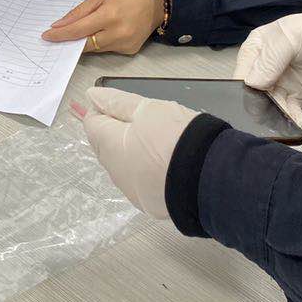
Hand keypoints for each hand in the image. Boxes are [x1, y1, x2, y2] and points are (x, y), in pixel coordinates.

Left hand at [42, 0, 161, 54]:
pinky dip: (100, 42)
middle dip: (70, 41)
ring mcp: (125, 44)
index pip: (79, 30)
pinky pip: (107, 49)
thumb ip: (79, 11)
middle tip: (57, 37)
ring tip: (82, 31)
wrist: (156, 1)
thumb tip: (60, 25)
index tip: (47, 36)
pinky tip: (103, 32)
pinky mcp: (130, 50)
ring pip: (95, 48)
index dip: (61, 35)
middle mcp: (118, 33)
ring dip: (85, 41)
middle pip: (85, 44)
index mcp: (110, 15)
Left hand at [76, 86, 197, 219]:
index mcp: (109, 146)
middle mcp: (115, 172)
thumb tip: (92, 97)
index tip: (121, 103)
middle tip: (145, 118)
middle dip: (119, 129)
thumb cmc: (176, 138)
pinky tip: (165, 161)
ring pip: (125, 164)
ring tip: (159, 138)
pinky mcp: (152, 204)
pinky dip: (148, 169)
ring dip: (133, 150)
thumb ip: (117, 102)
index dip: (104, 109)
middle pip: (107, 145)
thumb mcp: (147, 109)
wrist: (209, 180)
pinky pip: (142, 181)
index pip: (92, 123)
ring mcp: (133, 191)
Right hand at [234, 6, 301, 126]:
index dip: (244, 87)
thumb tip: (252, 82)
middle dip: (259, 104)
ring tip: (286, 115)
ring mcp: (280, 84)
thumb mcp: (292, 36)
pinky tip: (296, 119)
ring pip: (269, 105)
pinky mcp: (295, 97)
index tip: (255, 95)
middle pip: (253, 93)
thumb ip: (271, 58)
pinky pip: (288, 112)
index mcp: (256, 50)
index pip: (241, 73)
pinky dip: (290, 118)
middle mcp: (264, 69)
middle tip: (270, 109)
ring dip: (275, 113)